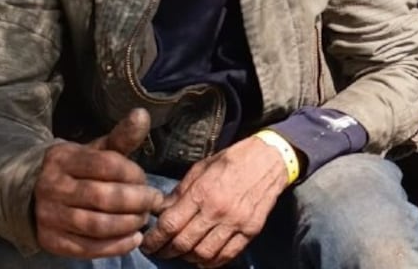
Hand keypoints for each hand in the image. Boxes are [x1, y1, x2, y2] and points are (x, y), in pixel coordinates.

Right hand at [34, 108, 165, 258]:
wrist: (31, 192)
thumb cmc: (77, 169)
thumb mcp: (95, 150)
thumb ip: (121, 136)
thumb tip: (143, 114)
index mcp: (63, 158)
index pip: (106, 165)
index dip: (133, 174)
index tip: (146, 180)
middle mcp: (52, 187)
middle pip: (103, 197)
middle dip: (136, 201)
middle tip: (153, 202)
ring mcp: (49, 216)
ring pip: (96, 225)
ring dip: (128, 224)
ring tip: (143, 220)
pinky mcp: (51, 241)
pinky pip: (87, 248)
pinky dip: (115, 246)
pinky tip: (133, 240)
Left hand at [141, 134, 289, 265]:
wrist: (270, 159)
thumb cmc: (233, 160)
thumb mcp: (201, 168)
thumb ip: (180, 191)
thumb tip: (161, 210)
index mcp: (202, 192)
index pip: (170, 225)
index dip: (154, 239)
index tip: (147, 243)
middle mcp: (218, 210)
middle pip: (184, 243)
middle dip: (166, 251)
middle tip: (159, 251)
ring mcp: (235, 223)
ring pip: (203, 254)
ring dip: (187, 258)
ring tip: (181, 254)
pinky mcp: (250, 230)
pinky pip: (227, 255)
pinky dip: (211, 262)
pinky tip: (202, 258)